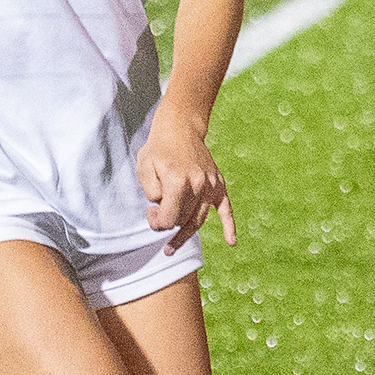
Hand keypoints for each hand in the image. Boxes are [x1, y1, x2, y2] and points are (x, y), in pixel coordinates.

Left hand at [137, 105, 236, 251]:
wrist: (180, 127)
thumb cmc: (158, 148)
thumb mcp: (144, 167)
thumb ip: (150, 191)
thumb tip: (161, 207)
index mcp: (177, 182)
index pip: (169, 219)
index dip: (156, 223)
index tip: (150, 213)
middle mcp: (197, 185)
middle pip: (183, 221)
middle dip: (167, 224)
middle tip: (156, 216)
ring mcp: (210, 185)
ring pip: (199, 220)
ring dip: (185, 234)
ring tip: (172, 247)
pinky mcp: (218, 184)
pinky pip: (226, 209)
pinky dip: (229, 226)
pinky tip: (231, 242)